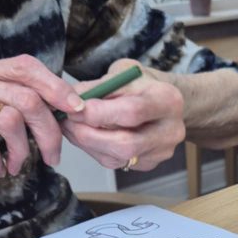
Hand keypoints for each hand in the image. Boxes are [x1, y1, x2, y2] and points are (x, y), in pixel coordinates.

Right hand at [0, 54, 85, 185]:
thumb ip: (12, 100)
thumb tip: (61, 109)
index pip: (25, 66)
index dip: (56, 86)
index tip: (77, 109)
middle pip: (26, 98)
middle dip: (48, 131)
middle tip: (53, 155)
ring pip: (10, 120)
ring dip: (22, 151)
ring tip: (18, 164)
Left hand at [60, 59, 184, 170]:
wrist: (162, 102)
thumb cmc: (141, 85)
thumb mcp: (122, 73)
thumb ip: (99, 87)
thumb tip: (70, 101)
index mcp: (168, 100)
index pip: (132, 112)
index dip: (98, 113)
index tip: (73, 108)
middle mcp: (170, 130)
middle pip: (126, 144)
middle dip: (89, 134)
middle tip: (66, 122)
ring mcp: (161, 152)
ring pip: (117, 158)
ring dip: (87, 144)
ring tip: (71, 127)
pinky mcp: (149, 164)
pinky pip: (115, 163)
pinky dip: (94, 150)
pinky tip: (84, 136)